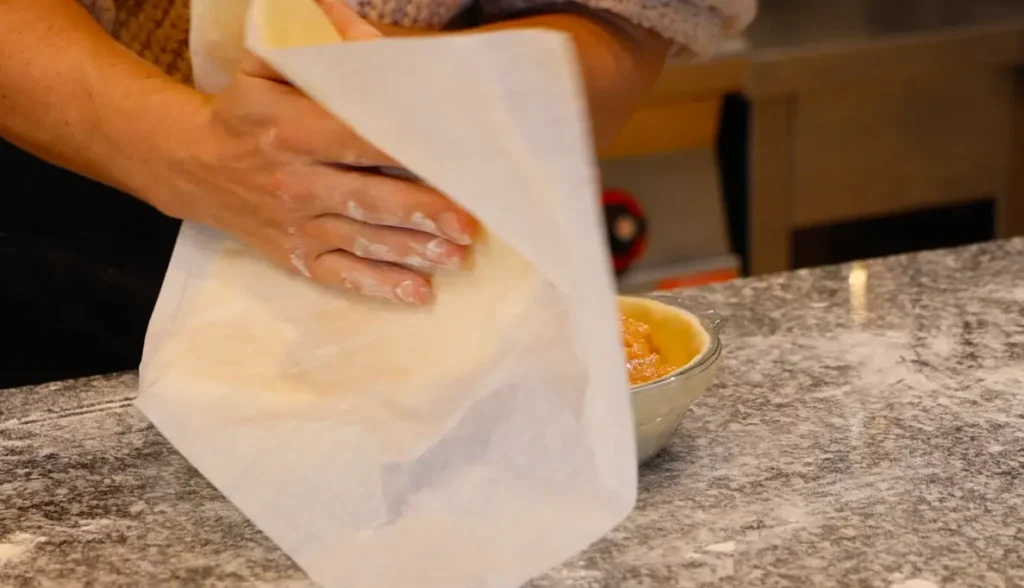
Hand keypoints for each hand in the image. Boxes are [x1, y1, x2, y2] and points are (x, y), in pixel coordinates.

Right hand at [146, 0, 474, 304]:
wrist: (191, 165)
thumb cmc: (245, 111)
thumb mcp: (265, 67)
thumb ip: (313, 50)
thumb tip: (364, 34)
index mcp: (292, 131)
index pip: (358, 139)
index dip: (404, 148)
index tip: (449, 155)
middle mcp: (296, 182)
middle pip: (369, 197)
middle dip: (420, 210)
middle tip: (467, 222)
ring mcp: (297, 225)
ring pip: (363, 240)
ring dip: (412, 250)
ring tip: (456, 257)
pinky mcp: (295, 256)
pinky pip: (340, 275)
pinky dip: (379, 287)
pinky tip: (417, 293)